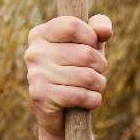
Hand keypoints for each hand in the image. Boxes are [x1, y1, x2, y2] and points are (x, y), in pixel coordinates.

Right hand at [24, 13, 112, 136]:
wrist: (61, 114)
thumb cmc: (77, 70)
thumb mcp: (90, 44)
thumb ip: (98, 27)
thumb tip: (105, 31)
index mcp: (41, 34)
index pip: (72, 25)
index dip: (91, 37)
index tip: (92, 46)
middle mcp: (34, 52)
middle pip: (86, 53)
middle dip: (100, 65)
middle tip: (95, 72)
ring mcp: (35, 74)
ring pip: (87, 76)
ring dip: (99, 84)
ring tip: (93, 87)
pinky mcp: (40, 96)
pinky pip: (80, 96)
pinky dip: (93, 100)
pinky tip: (90, 100)